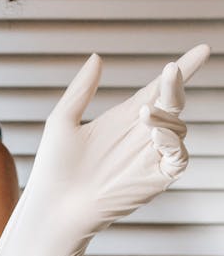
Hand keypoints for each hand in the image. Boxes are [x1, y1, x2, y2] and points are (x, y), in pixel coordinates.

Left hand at [32, 42, 210, 240]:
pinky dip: (174, 144)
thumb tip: (97, 57)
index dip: (181, 70)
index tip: (202, 50)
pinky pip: (179, 158)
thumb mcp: (63, 120)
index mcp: (122, 118)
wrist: (54, 205)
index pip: (158, 89)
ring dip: (166, 115)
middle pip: (173, 103)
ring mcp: (150, 157)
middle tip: (171, 72)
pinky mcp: (156, 179)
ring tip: (144, 115)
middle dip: (177, 85)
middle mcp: (141, 135)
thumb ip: (81, 89)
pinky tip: (157, 136)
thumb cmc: (53, 167)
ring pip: (179, 127)